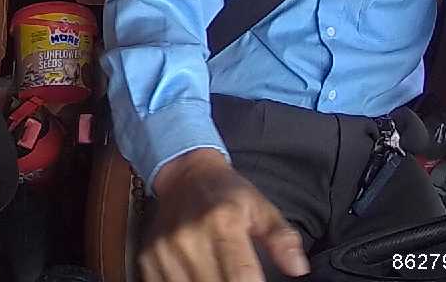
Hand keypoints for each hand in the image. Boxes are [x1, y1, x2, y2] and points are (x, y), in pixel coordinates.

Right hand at [138, 149, 309, 281]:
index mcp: (223, 223)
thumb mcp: (261, 208)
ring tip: (218, 277)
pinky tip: (197, 279)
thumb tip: (297, 267)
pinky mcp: (149, 258)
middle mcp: (190, 237)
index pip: (241, 279)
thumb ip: (281, 239)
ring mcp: (165, 250)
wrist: (183, 175)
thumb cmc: (224, 193)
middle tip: (236, 280)